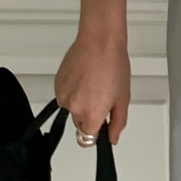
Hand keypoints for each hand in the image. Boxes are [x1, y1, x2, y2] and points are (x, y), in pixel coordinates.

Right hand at [54, 32, 130, 146]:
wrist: (99, 41)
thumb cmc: (113, 65)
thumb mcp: (123, 98)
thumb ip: (117, 122)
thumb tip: (112, 138)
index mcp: (92, 115)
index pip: (88, 138)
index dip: (97, 130)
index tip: (102, 121)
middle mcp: (74, 109)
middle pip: (80, 123)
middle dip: (89, 114)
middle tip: (101, 95)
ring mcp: (63, 96)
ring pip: (72, 109)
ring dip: (80, 101)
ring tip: (92, 82)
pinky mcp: (57, 84)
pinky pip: (65, 95)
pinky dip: (73, 90)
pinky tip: (83, 77)